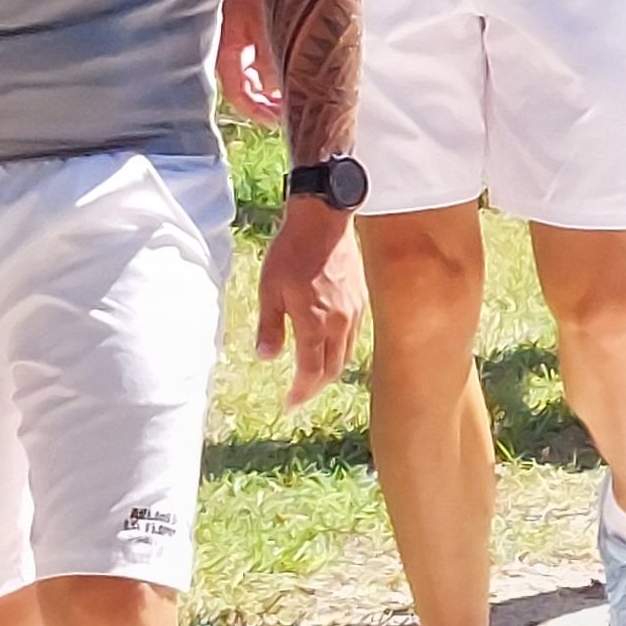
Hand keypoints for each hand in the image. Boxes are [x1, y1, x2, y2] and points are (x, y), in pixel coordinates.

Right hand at [211, 0, 282, 119]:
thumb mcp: (266, 25)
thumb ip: (273, 60)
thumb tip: (281, 89)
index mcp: (226, 54)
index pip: (239, 96)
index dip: (259, 112)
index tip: (279, 119)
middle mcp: (228, 51)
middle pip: (246, 89)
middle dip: (267, 104)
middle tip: (289, 112)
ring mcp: (236, 40)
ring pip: (253, 75)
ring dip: (271, 87)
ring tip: (293, 94)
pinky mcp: (245, 29)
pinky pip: (257, 58)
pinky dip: (272, 68)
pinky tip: (289, 69)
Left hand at [253, 196, 364, 410]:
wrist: (324, 220)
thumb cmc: (292, 252)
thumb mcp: (269, 290)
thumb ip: (269, 327)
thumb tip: (266, 357)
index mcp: (315, 324)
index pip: (311, 371)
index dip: (300, 392)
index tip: (289, 404)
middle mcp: (339, 323)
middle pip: (332, 369)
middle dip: (314, 387)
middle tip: (299, 395)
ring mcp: (353, 311)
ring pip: (346, 354)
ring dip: (329, 371)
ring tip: (312, 375)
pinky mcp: (359, 299)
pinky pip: (352, 336)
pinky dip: (340, 350)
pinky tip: (328, 346)